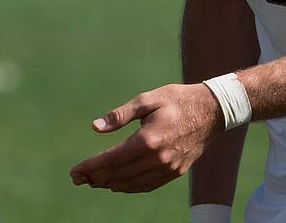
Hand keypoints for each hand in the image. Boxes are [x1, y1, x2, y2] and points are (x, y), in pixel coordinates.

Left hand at [69, 83, 223, 192]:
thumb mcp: (147, 99)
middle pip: (118, 175)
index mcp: (147, 139)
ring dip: (110, 184)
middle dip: (95, 178)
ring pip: (131, 184)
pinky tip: (118, 183)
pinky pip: (146, 185)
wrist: (211, 111)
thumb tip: (96, 127)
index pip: (111, 160)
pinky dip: (129, 187)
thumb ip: (120, 114)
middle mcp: (157, 158)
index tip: (74, 173)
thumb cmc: (177, 100)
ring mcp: (167, 168)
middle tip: (78, 179)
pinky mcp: (175, 172)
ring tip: (94, 181)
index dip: (90, 168)